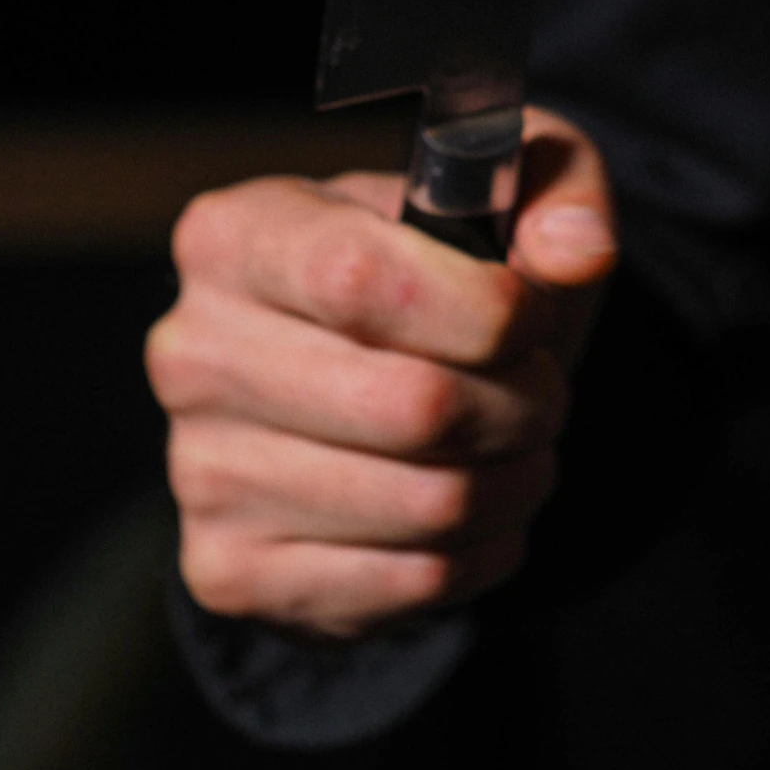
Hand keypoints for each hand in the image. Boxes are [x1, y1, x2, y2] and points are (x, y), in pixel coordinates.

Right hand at [145, 106, 615, 639]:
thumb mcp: (499, 187)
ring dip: (516, 479)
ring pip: (426, 503)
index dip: (484, 309)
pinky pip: (410, 583)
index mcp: (233, 235)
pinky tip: (483, 507)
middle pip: (410, 405)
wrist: (370, 378)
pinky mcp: (231, 570)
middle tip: (545, 390)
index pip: (360, 280)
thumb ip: (556, 185)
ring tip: (524, 444)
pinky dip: (484, 550)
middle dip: (523, 403)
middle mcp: (192, 352)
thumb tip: (576, 250)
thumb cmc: (433, 270)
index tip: (533, 313)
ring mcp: (201, 471)